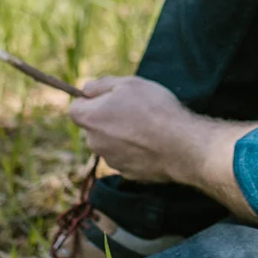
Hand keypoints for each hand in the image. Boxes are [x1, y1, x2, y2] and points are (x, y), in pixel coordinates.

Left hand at [68, 77, 257, 222]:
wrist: (182, 145)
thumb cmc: (156, 110)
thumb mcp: (130, 84)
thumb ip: (102, 84)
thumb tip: (86, 88)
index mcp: (90, 119)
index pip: (75, 108)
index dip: (90, 100)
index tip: (109, 97)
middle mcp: (94, 142)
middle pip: (93, 127)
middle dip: (107, 118)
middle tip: (133, 110)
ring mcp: (110, 160)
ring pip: (109, 143)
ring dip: (121, 135)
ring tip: (148, 127)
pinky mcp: (127, 173)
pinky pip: (126, 157)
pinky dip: (135, 151)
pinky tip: (154, 143)